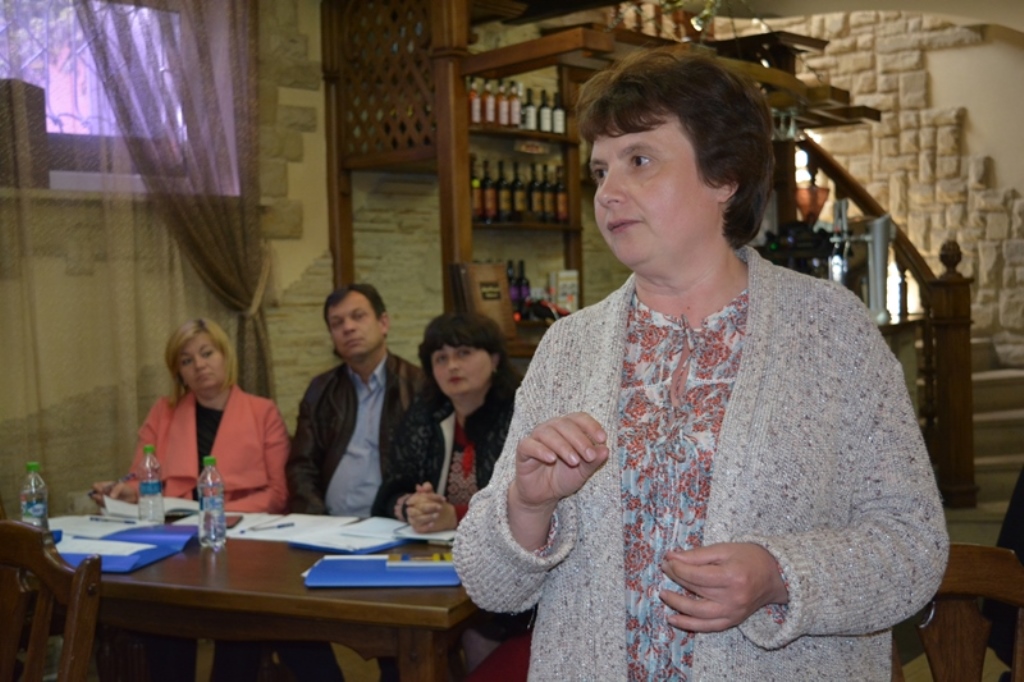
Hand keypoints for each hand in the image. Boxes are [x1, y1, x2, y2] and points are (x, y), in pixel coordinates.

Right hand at [90, 481, 138, 504]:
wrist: (133, 497)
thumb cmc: (126, 489)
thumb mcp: (122, 486)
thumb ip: (116, 489)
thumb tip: (111, 496)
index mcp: (105, 486)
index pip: (95, 486)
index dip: (96, 488)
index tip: (101, 491)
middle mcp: (103, 493)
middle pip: (94, 495)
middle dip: (98, 497)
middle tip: (104, 498)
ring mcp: (105, 500)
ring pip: (98, 502)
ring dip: (102, 502)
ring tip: (109, 502)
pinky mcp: (107, 506)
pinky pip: (103, 508)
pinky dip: (105, 507)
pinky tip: (110, 507)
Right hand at [405, 482, 456, 532]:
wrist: (441, 515)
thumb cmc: (433, 503)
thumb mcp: (431, 494)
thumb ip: (427, 488)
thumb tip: (421, 486)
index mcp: (412, 501)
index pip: (416, 499)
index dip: (428, 497)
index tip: (440, 498)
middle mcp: (411, 510)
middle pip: (415, 510)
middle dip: (427, 507)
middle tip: (439, 507)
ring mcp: (413, 520)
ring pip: (417, 519)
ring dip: (427, 517)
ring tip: (437, 515)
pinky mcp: (417, 528)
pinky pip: (420, 528)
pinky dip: (426, 526)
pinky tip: (433, 524)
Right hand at [513, 412, 608, 508]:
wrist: (543, 495)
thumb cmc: (563, 477)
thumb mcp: (583, 471)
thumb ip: (594, 461)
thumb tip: (605, 449)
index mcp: (567, 429)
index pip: (579, 418)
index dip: (591, 426)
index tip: (602, 439)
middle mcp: (551, 429)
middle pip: (564, 424)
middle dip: (579, 439)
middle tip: (589, 455)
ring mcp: (536, 438)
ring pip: (548, 433)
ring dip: (563, 446)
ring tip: (574, 461)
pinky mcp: (523, 450)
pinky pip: (529, 445)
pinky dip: (541, 450)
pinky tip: (552, 459)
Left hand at [659, 542, 788, 632]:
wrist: (775, 576)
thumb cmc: (750, 558)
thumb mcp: (724, 549)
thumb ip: (697, 555)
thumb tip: (671, 556)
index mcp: (732, 576)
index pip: (696, 575)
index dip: (678, 568)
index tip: (667, 560)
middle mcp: (733, 597)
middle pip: (696, 590)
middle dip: (676, 579)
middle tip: (665, 569)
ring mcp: (733, 612)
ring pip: (698, 612)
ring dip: (677, 604)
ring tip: (663, 594)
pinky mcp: (733, 621)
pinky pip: (707, 627)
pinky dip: (689, 625)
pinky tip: (673, 619)